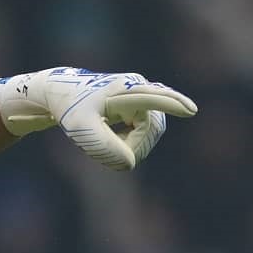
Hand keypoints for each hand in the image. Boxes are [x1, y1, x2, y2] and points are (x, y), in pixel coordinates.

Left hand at [0, 67, 197, 169]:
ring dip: (132, 144)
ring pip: (150, 131)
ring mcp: (142, 95)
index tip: (191, 111)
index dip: (172, 105)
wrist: (62, 96)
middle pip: (152, 128)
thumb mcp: (81, 131)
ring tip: (108, 139)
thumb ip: (103, 148)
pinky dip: (131, 141)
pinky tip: (114, 135)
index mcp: (126, 90)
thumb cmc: (70, 110)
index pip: (153, 99)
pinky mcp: (140, 104)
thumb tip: (130, 164)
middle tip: (110, 153)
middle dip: (135, 147)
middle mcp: (139, 88)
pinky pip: (145, 130)